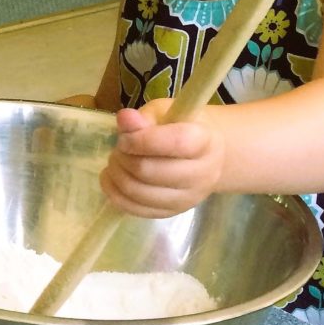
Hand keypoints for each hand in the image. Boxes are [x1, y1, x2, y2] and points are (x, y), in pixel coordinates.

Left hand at [100, 99, 224, 218]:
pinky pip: (138, 210)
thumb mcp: (167, 112)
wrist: (211, 156)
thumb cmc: (185, 127)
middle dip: (124, 158)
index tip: (124, 137)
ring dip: (118, 176)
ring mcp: (188, 198)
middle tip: (118, 148)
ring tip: (115, 162)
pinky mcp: (175, 212)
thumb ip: (146, 117)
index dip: (142, 140)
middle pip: (151, 171)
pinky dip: (117, 195)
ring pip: (141, 194)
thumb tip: (124, 119)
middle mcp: (201, 174)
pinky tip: (112, 179)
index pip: (175, 143)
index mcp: (204, 142)